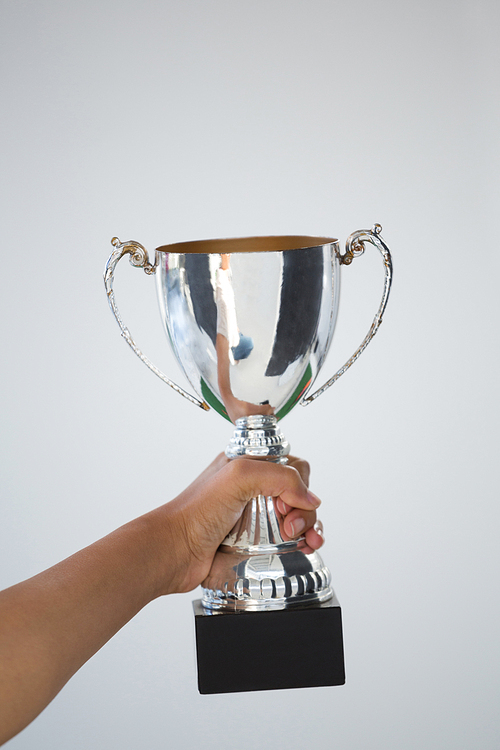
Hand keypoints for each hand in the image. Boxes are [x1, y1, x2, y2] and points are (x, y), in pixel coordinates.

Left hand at [149, 454, 324, 595]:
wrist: (174, 552)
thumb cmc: (194, 512)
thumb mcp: (239, 476)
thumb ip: (280, 476)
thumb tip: (310, 498)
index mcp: (247, 464)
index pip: (291, 465)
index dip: (299, 484)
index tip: (290, 503)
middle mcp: (253, 488)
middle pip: (298, 492)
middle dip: (306, 510)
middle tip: (291, 527)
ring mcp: (254, 516)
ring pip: (297, 516)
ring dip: (310, 528)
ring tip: (308, 542)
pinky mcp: (255, 542)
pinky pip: (288, 539)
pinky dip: (303, 542)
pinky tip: (305, 549)